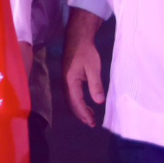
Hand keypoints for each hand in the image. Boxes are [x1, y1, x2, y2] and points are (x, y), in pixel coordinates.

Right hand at [63, 8, 105, 126]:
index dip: (84, 114)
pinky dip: (78, 103)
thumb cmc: (86, 52)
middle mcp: (65, 83)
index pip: (76, 102)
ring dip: (79, 110)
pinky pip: (71, 95)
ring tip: (90, 117)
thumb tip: (99, 102)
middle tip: (92, 123)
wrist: (77, 39)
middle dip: (81, 115)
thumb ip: (95, 85)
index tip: (92, 123)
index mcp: (70, 81)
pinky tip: (86, 105)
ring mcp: (65, 81)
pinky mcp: (68, 79)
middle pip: (71, 104)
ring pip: (70, 100)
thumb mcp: (93, 68)